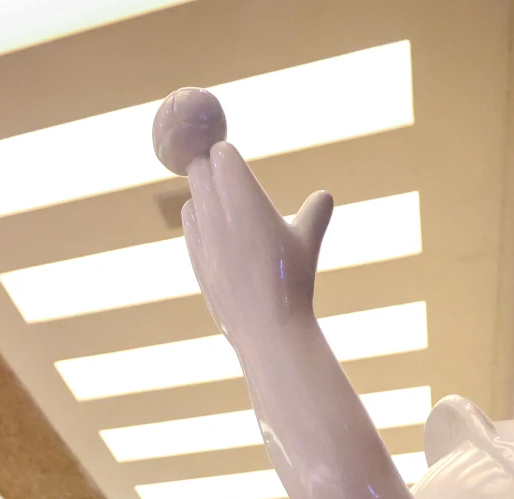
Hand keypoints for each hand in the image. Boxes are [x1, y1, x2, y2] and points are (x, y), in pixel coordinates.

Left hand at [183, 142, 332, 353]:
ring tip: (223, 207)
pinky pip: (190, 228)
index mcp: (244, 198)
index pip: (221, 154)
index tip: (236, 162)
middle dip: (210, 169)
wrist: (267, 328)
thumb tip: (323, 197)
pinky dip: (199, 223)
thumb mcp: (307, 244)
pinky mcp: (196, 262)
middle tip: (225, 177)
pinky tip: (215, 233)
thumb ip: (314, 215)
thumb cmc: (292, 283)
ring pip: (190, 200)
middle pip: (199, 171)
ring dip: (203, 197)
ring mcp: (202, 239)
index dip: (228, 155)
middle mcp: (217, 214)